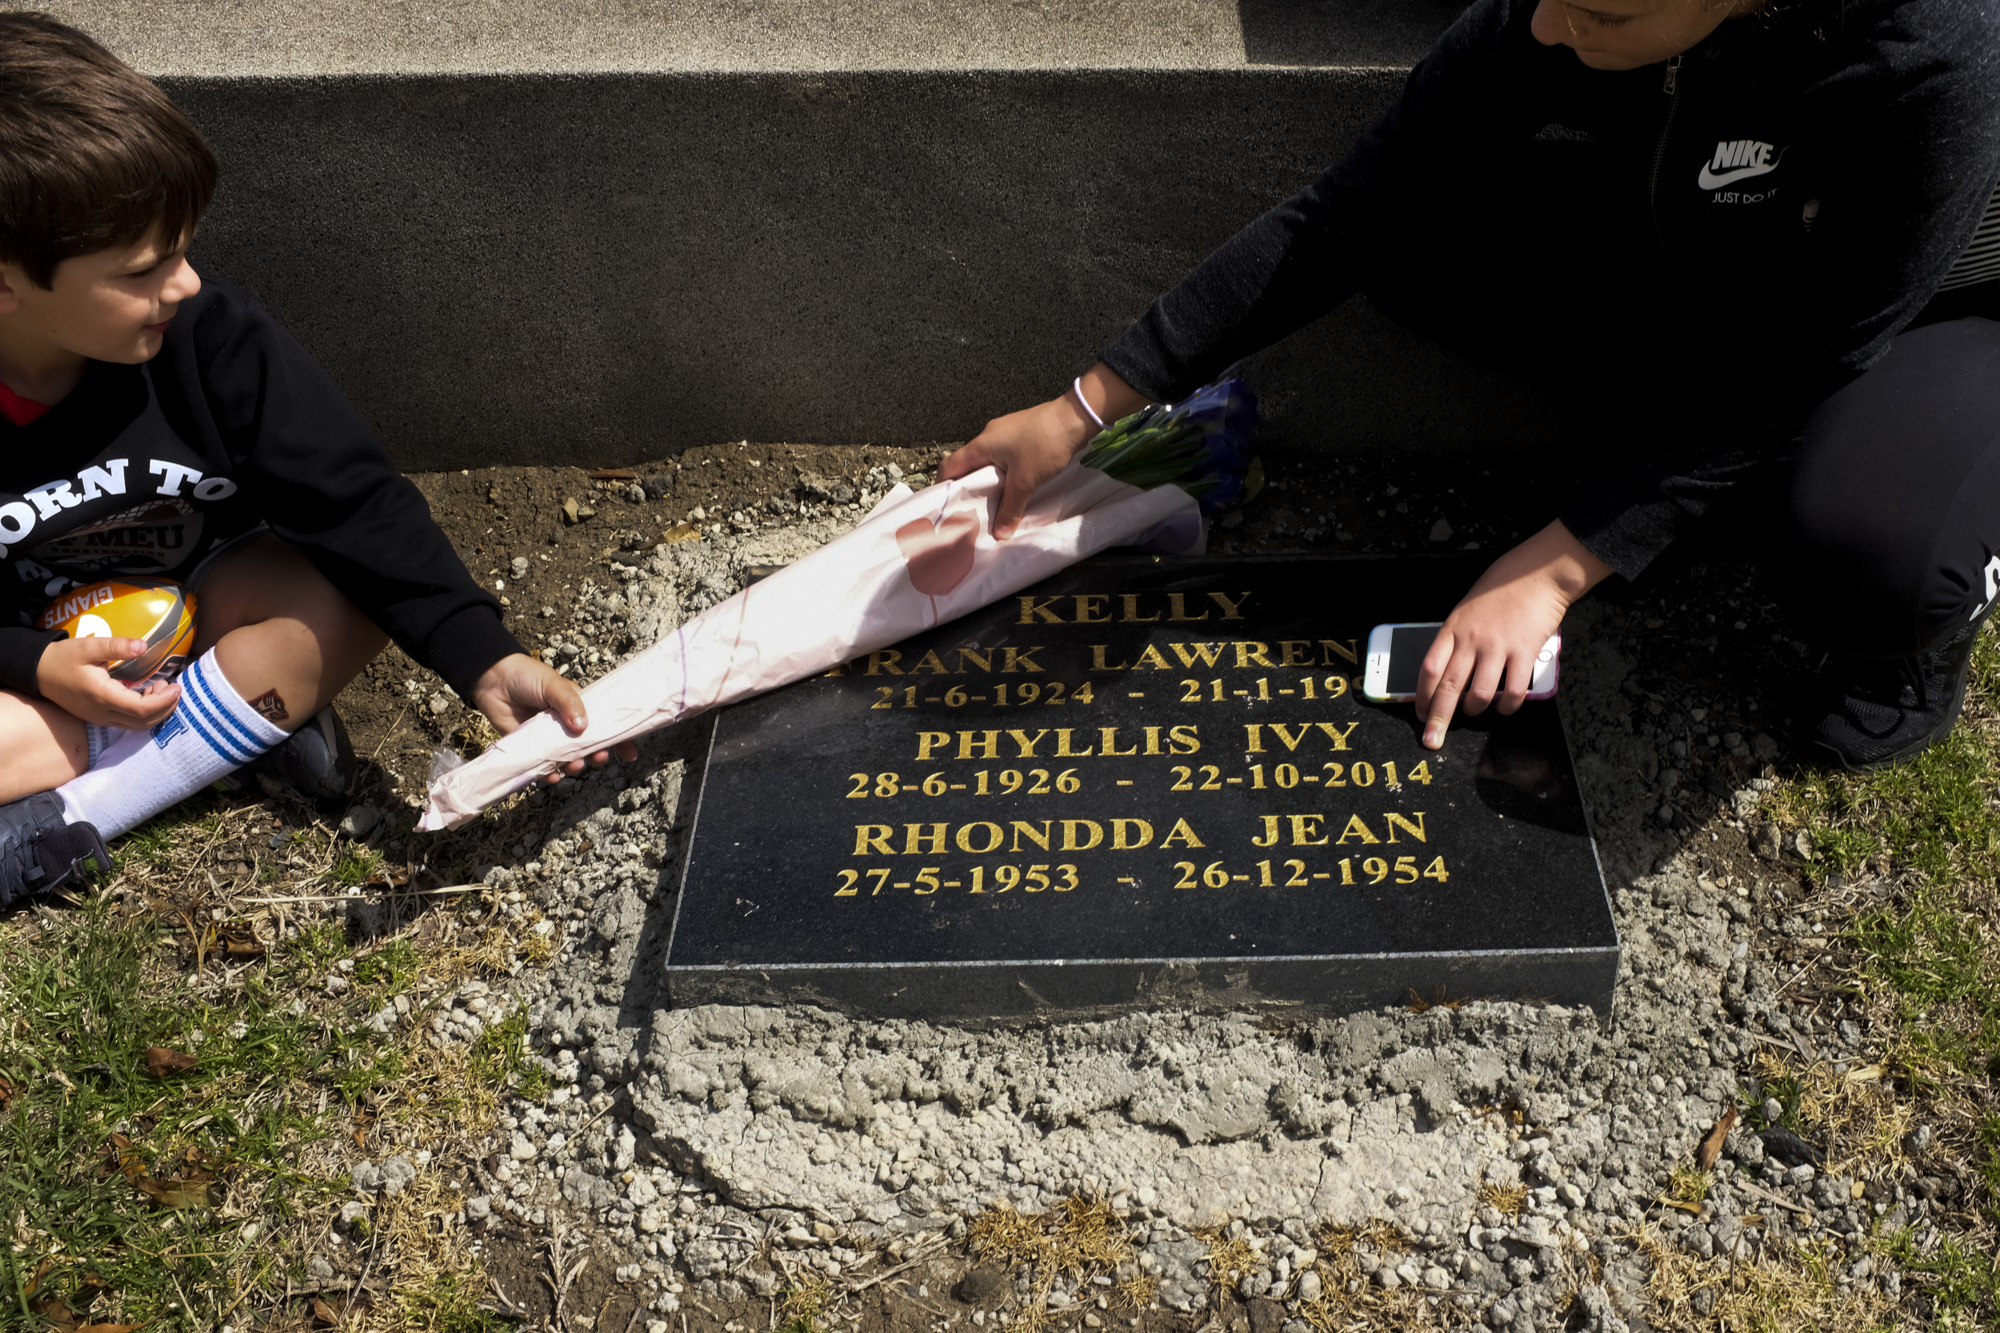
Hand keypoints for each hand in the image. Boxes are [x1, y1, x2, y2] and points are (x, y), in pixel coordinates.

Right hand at [37, 636, 182, 728]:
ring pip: (136, 725)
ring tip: (162, 688)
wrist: (38, 671)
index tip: (176, 686)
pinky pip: (127, 722)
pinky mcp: (98, 717)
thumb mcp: (89, 646)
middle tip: (174, 688)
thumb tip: (144, 646)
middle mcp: (103, 713)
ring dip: (155, 711)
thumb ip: (117, 646)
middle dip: (165, 707)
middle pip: (143, 722)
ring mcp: (100, 718)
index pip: (142, 709)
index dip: (164, 701)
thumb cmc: (63, 658)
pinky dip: (143, 713)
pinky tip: (146, 693)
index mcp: (103, 697)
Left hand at [469, 652, 638, 782]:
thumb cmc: (526, 676)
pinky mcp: (529, 748)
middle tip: (597, 758)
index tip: (631, 754)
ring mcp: (548, 739)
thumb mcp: (553, 684)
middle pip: (588, 747)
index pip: (604, 725)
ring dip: (573, 767)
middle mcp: (566, 726)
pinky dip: (549, 775)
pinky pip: (543, 767)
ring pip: (567, 760)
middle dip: (596, 755)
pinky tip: (551, 776)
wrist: (491, 680)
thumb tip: (583, 726)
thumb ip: (569, 702)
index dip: (619, 739)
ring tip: (572, 766)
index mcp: (578, 707)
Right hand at [939, 363, 1148, 538]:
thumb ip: (1010, 508)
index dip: (944, 487)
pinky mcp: (1020, 434)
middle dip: (969, 489)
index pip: (949, 466)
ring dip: (989, 482)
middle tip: (974, 512)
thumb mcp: (1025, 482)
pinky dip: (1004, 473)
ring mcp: (1005, 433)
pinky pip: (1004, 457)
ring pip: (988, 462)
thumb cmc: (1044, 446)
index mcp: (981, 445)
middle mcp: (988, 436)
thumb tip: (999, 535)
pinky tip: (1015, 486)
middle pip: (968, 465)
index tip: (947, 508)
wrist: (1075, 417)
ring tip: (995, 504)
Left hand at [1413, 520, 1612, 748]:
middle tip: (1432, 740)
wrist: (1537, 574)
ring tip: (1475, 712)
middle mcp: (1471, 640)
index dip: (1421, 696)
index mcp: (1452, 628)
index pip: (1428, 669)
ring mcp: (1498, 647)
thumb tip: (1446, 670)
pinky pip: (1513, 691)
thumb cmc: (1501, 588)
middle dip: (1438, 719)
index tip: (1419, 714)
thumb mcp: (1466, 609)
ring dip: (1474, 711)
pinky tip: (1505, 707)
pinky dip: (1507, 706)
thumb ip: (1456, 638)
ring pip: (1479, 694)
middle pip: (1448, 688)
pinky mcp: (1525, 653)